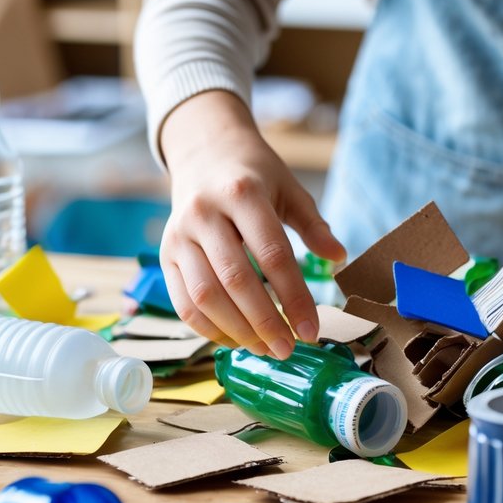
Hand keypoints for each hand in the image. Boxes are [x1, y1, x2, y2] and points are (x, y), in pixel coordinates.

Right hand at [159, 91, 345, 359]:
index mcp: (242, 193)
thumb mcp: (289, 188)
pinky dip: (208, 328)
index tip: (312, 330)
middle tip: (289, 350)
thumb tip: (338, 258)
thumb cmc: (254, 175)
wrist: (203, 153)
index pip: (272, 255)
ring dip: (237, 330)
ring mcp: (179, 235)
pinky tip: (235, 340)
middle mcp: (204, 213)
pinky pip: (182, 302)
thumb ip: (313, 225)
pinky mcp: (164, 254)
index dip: (294, 297)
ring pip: (205, 295)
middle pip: (235, 279)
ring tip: (265, 349)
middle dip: (265, 321)